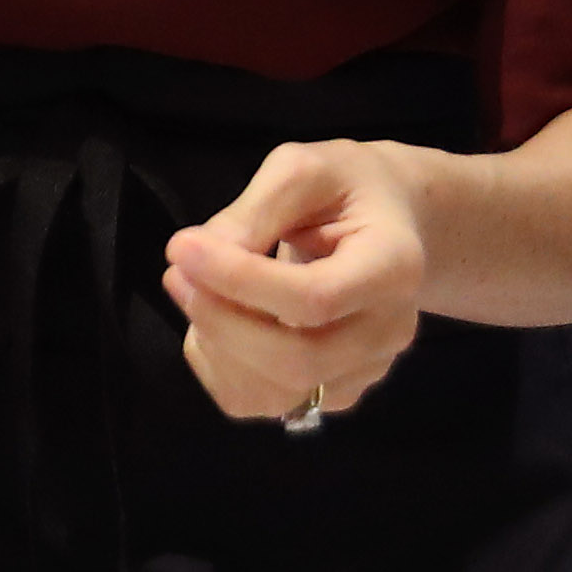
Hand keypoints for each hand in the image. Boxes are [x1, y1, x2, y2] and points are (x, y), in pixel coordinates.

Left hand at [161, 139, 431, 421]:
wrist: (391, 224)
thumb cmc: (346, 188)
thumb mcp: (303, 170)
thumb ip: (255, 211)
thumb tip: (202, 256)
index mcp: (393, 268)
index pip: (315, 299)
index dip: (238, 279)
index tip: (181, 246)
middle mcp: (388, 332)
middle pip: (297, 360)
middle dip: (219, 318)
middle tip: (177, 271)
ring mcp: (364, 371)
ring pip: (274, 393)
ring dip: (215, 345)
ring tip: (196, 290)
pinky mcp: (332, 391)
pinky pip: (261, 401)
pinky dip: (220, 367)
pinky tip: (216, 320)